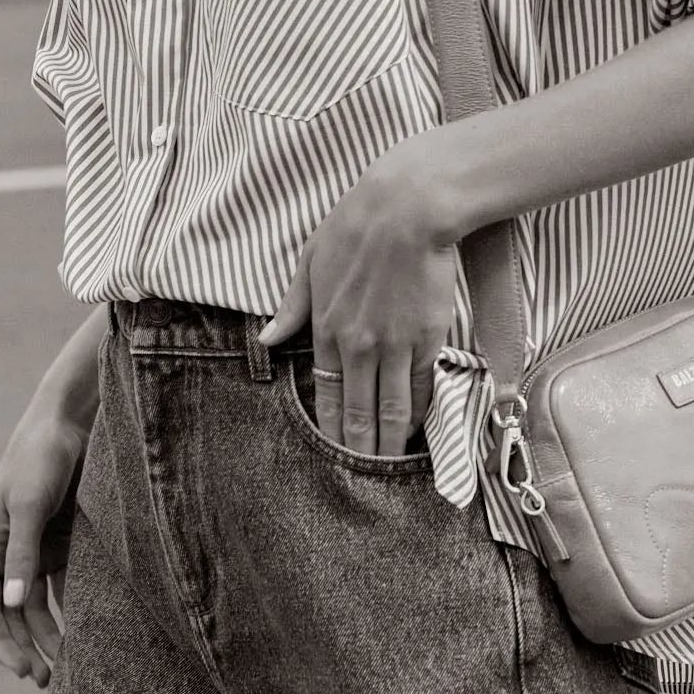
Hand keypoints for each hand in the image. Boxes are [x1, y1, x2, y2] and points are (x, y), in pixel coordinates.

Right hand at [0, 411, 86, 686]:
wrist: (69, 420)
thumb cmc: (41, 457)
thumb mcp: (28, 504)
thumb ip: (22, 553)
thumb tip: (12, 603)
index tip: (21, 669)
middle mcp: (5, 552)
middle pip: (9, 613)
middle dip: (24, 647)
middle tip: (46, 681)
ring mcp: (33, 548)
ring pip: (35, 605)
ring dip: (46, 634)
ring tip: (65, 666)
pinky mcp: (61, 540)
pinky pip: (61, 584)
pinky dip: (68, 608)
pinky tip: (83, 631)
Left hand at [259, 138, 459, 455]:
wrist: (406, 208)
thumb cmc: (356, 225)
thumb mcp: (311, 261)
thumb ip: (292, 306)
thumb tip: (265, 337)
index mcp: (326, 327)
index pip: (328, 393)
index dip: (333, 428)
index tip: (335, 454)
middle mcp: (358, 345)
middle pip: (360, 412)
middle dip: (361, 451)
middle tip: (361, 486)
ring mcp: (395, 344)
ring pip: (392, 408)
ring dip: (390, 443)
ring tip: (390, 471)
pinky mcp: (428, 336)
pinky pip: (423, 384)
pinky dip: (420, 410)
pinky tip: (418, 428)